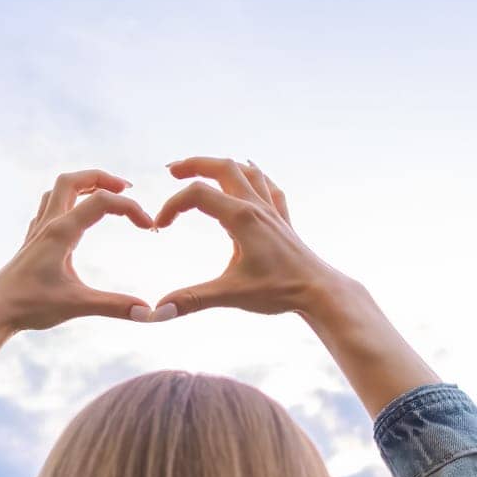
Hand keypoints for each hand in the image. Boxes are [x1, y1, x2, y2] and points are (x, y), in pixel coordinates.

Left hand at [0, 169, 153, 333]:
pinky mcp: (32, 242)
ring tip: (105, 195)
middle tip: (127, 189)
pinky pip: (48, 208)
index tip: (148, 227)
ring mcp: (37, 232)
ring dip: (83, 186)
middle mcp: (48, 225)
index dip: (130, 209)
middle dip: (103, 178)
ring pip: (58, 190)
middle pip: (73, 180)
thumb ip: (115, 306)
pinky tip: (75, 217)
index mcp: (61, 232)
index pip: (101, 201)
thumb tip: (149, 313)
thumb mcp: (78, 305)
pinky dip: (67, 202)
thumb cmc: (30, 306)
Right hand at [151, 157, 345, 318]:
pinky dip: (254, 176)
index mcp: (241, 218)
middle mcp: (257, 206)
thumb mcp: (231, 294)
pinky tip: (250, 175)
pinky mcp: (283, 220)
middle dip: (194, 164)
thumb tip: (158, 312)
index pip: (197, 195)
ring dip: (221, 166)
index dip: (172, 206)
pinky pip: (269, 186)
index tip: (159, 228)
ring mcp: (272, 211)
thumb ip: (192, 300)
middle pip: (223, 167)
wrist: (318, 291)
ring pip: (246, 171)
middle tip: (172, 171)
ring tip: (202, 171)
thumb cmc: (279, 291)